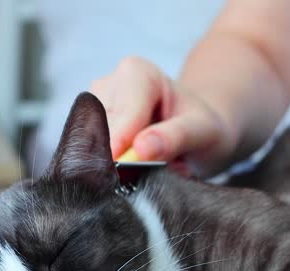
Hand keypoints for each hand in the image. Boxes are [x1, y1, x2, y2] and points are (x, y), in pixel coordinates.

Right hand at [90, 56, 238, 173]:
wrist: (193, 130)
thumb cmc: (200, 126)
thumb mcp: (203, 131)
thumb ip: (175, 137)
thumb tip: (140, 149)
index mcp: (138, 73)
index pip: (122, 113)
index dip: (121, 144)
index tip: (121, 169)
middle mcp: (109, 83)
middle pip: (100, 129)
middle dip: (116, 158)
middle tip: (141, 178)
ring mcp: (94, 106)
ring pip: (89, 143)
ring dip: (110, 165)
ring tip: (141, 170)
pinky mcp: (87, 127)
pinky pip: (88, 153)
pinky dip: (105, 167)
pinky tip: (127, 169)